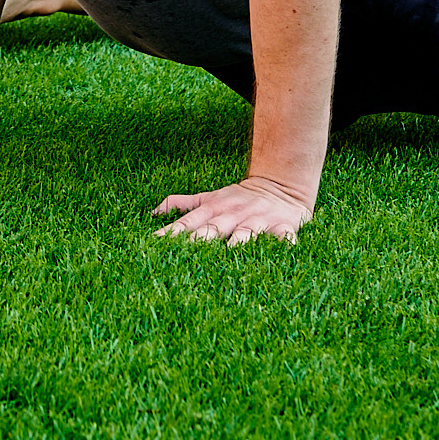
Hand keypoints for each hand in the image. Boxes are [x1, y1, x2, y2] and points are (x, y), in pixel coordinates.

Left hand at [153, 176, 313, 245]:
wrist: (281, 184)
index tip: (155, 244)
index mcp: (214, 208)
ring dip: (239, 240)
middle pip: (214, 228)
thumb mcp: (209, 198)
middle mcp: (234, 214)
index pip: (189, 222)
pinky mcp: (282, 227)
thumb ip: (182, 205)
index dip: (172, 232)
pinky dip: (284, 243)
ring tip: (231, 250)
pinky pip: (284, 236)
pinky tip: (282, 250)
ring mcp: (258, 220)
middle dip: (199, 240)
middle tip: (183, 254)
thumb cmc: (239, 198)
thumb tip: (153, 213)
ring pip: (247, 232)